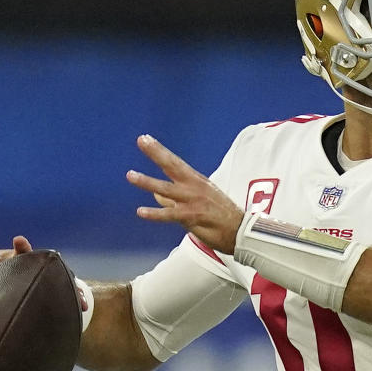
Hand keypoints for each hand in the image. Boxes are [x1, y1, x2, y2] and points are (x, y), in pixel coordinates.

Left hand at [127, 134, 244, 254]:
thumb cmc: (220, 217)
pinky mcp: (192, 217)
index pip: (175, 163)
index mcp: (196, 181)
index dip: (160, 151)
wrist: (241, 231)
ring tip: (130, 175)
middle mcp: (194, 187)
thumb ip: (174, 199)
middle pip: (172, 166)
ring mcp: (193, 201)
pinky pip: (170, 215)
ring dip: (148, 182)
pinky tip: (140, 212)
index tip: (146, 139)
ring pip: (166, 189)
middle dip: (156, 153)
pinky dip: (155, 213)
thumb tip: (155, 195)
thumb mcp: (197, 202)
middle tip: (142, 140)